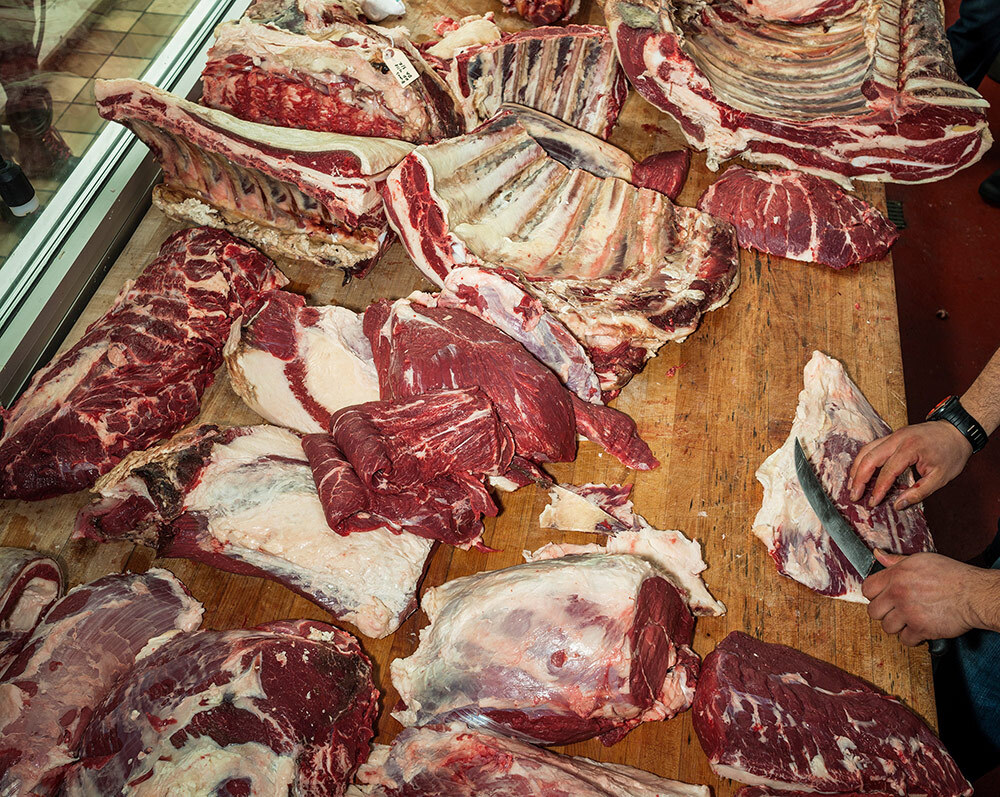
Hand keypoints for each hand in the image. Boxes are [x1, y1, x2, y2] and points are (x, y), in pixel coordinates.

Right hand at [848, 421, 971, 509]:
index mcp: (910, 448)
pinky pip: (872, 446)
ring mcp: (893, 435)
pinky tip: (861, 471)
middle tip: (854, 495)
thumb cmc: (951, 453)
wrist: (957, 430)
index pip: (888, 471)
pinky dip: (863, 460)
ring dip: (857, 468)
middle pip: (870, 458)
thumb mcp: (941, 477)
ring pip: (866, 450)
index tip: (872, 503)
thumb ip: (919, 492)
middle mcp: (898, 439)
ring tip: (852, 485)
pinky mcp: (892, 435)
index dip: (878, 489)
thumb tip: (898, 505)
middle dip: (859, 479)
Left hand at [862, 550, 999, 644]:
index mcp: (896, 576)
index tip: (882, 597)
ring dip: (897, 626)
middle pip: (873, 611)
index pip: (867, 589)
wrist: (974, 594)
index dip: (874, 595)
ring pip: (887, 627)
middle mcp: (898, 594)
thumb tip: (878, 555)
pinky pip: (905, 640)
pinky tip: (919, 629)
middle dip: (883, 612)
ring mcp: (908, 613)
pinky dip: (912, 638)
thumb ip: (896, 561)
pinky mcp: (921, 629)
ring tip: (909, 620)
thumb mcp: (921, 560)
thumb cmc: (952, 575)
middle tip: (895, 611)